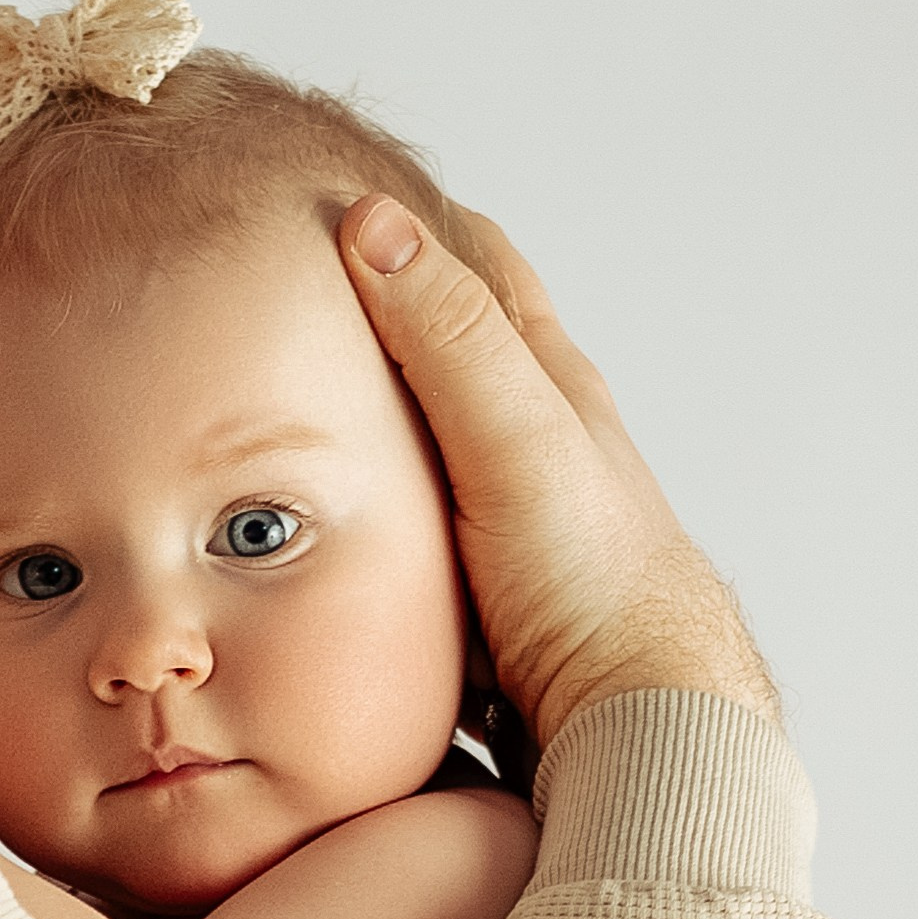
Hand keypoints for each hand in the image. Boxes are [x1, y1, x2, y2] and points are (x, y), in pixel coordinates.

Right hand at [337, 196, 778, 747]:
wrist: (635, 729)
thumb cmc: (593, 583)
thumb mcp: (513, 438)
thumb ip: (448, 337)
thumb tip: (373, 220)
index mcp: (548, 384)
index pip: (481, 265)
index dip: (413, 218)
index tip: (335, 189)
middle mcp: (531, 440)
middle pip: (449, 346)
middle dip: (379, 305)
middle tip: (291, 279)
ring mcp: (505, 515)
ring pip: (424, 437)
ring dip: (365, 410)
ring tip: (282, 394)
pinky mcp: (478, 585)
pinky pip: (404, 517)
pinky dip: (362, 494)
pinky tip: (322, 511)